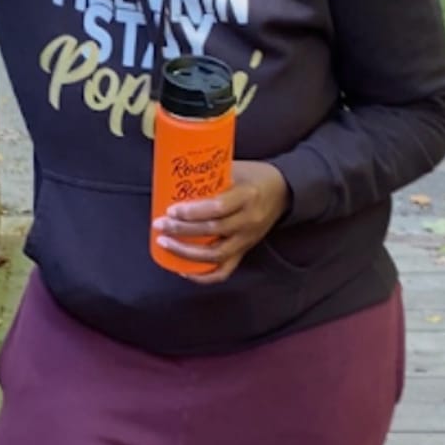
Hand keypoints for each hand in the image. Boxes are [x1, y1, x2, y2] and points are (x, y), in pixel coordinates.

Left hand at [152, 160, 289, 284]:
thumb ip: (211, 176)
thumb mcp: (236, 168)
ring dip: (186, 253)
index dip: (192, 212)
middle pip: (212, 231)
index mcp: (248, 196)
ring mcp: (248, 239)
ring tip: (165, 243)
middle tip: (159, 225)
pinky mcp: (246, 251)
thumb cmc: (255, 176)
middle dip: (182, 230)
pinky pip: (224, 270)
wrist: (285, 191)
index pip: (217, 208)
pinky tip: (183, 269)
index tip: (170, 210)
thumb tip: (176, 179)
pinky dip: (203, 275)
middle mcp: (249, 221)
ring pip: (216, 255)